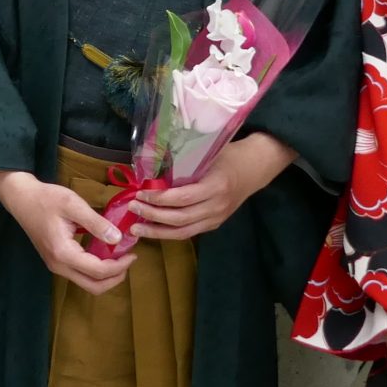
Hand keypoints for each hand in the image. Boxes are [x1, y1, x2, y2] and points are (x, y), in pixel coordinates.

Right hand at [0, 169, 133, 294]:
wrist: (21, 198)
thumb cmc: (46, 198)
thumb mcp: (73, 204)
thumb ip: (96, 223)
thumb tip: (118, 239)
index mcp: (63, 253)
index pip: (98, 271)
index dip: (119, 265)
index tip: (133, 253)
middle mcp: (59, 265)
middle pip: (93, 287)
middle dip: (115, 278)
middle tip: (129, 260)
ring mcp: (56, 266)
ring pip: (87, 283)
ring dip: (106, 276)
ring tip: (119, 257)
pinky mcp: (56, 261)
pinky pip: (80, 274)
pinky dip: (96, 270)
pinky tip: (104, 253)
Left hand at [128, 133, 292, 242]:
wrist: (254, 168)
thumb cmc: (227, 155)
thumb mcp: (207, 153)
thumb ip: (183, 163)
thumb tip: (150, 167)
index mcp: (215, 186)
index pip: (182, 198)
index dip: (159, 199)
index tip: (140, 193)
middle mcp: (216, 206)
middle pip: (180, 219)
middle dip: (152, 215)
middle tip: (132, 208)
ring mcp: (217, 218)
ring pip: (183, 232)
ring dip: (157, 231)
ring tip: (136, 228)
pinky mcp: (214, 224)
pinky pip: (188, 232)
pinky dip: (168, 232)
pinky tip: (152, 228)